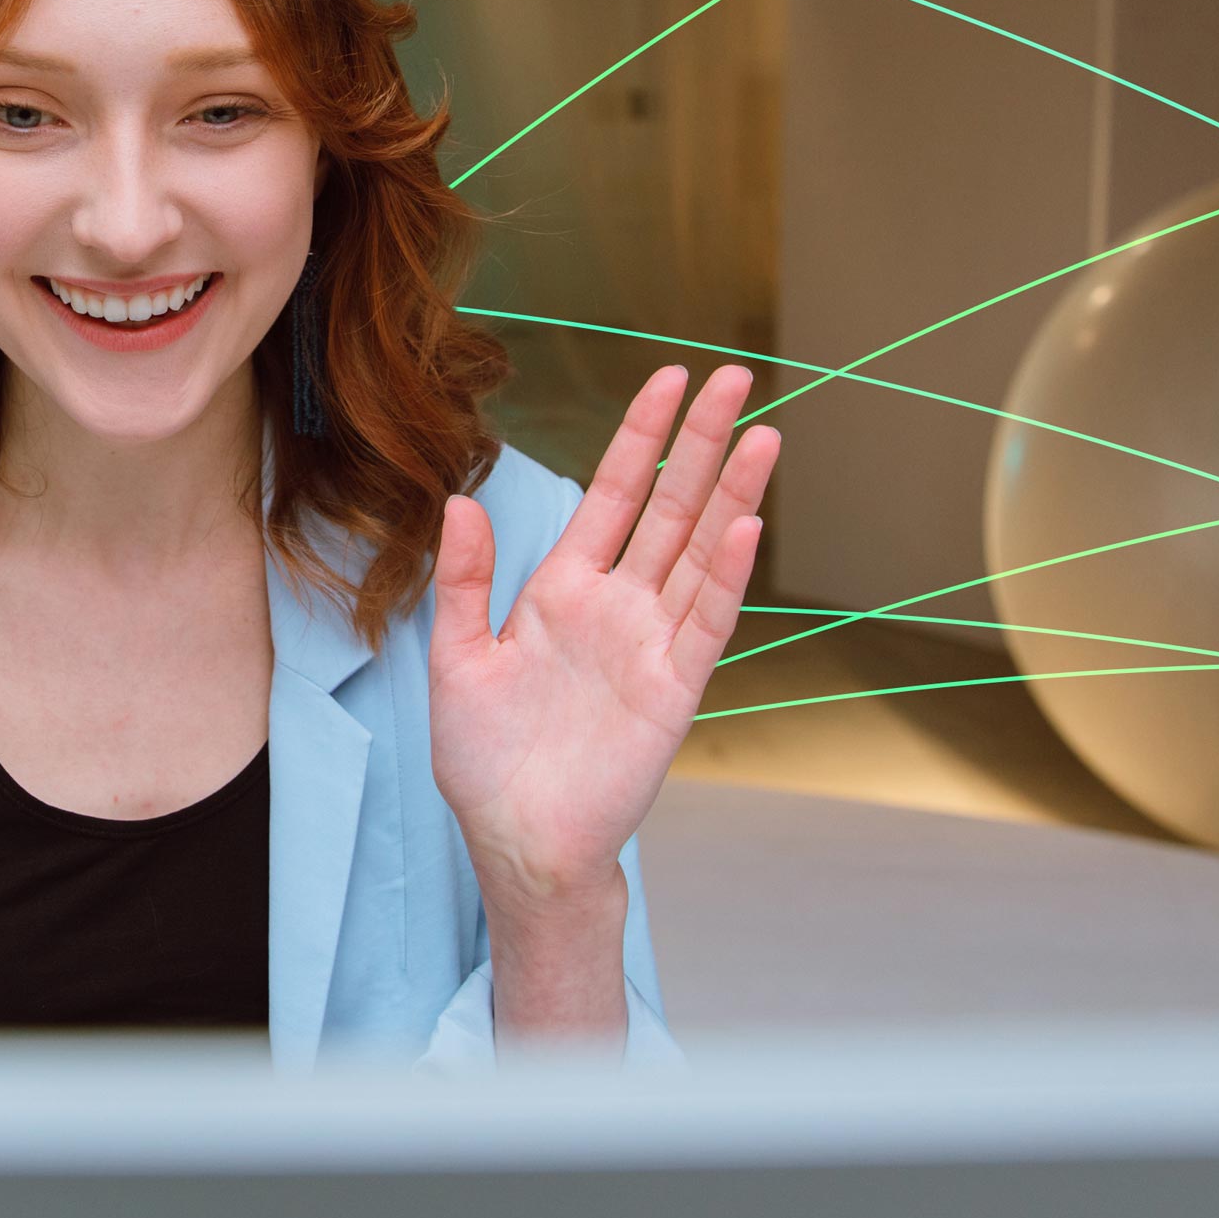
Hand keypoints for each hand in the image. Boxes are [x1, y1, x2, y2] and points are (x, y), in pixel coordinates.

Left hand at [429, 364, 777, 912]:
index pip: (613, 494)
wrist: (517, 840)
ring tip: (761, 434)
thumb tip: (461, 503)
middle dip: (701, 442)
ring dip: (731, 496)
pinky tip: (743, 526)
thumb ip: (464, 583)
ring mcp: (651, 644)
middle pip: (670, 507)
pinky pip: (705, 622)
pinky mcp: (674, 690)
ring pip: (699, 553)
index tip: (669, 378)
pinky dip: (725, 576)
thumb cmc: (484, 759)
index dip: (642, 436)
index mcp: (563, 590)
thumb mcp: (457, 660)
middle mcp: (617, 606)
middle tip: (733, 377)